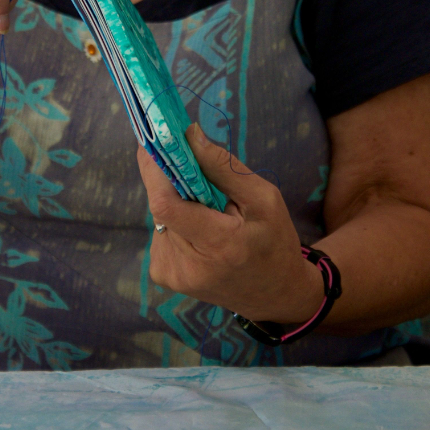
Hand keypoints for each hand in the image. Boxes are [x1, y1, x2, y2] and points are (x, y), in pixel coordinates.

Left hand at [137, 124, 323, 325]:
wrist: (274, 294)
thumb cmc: (274, 242)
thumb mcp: (264, 199)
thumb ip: (224, 167)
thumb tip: (189, 135)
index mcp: (219, 245)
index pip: (166, 205)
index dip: (154, 170)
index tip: (155, 142)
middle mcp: (188, 265)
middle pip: (161, 207)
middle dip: (172, 183)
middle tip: (195, 174)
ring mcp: (172, 274)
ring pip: (160, 218)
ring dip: (177, 205)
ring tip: (209, 215)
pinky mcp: (164, 276)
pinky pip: (161, 233)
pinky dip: (176, 223)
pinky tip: (199, 233)